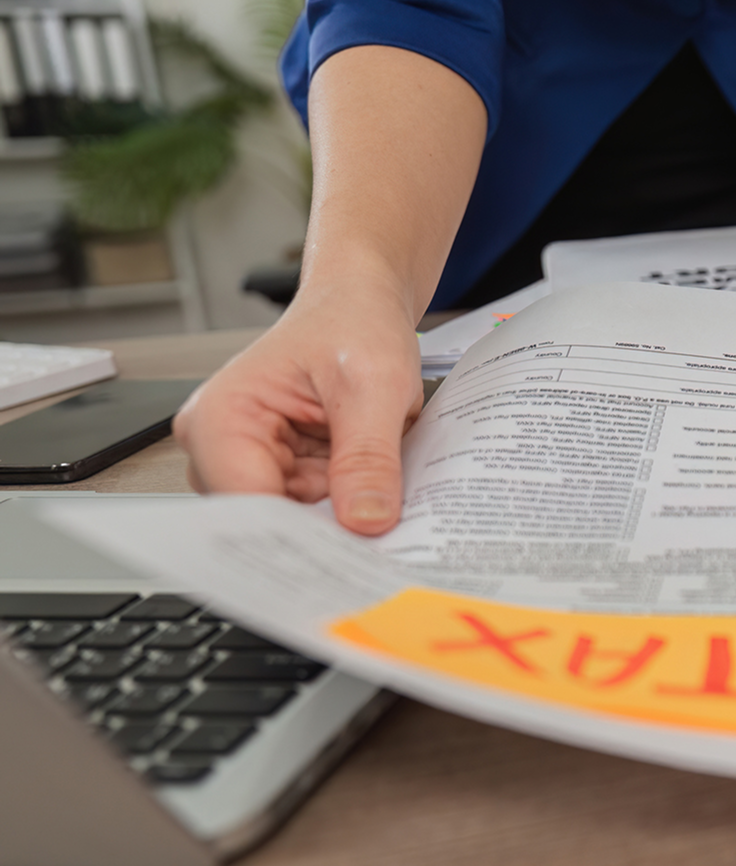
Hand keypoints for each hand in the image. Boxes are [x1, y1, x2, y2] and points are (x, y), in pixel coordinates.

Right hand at [172, 282, 423, 534]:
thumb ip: (369, 455)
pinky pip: (315, 510)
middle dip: (327, 531)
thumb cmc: (353, 323)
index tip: (348, 559)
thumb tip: (366, 520)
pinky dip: (347, 507)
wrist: (361, 305)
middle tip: (382, 539)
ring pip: (296, 523)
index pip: (247, 504)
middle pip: (268, 522)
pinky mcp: (281, 472)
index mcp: (222, 416)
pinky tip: (375, 495)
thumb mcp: (375, 385)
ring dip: (342, 518)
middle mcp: (221, 445)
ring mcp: (250, 462)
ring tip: (384, 498)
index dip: (298, 539)